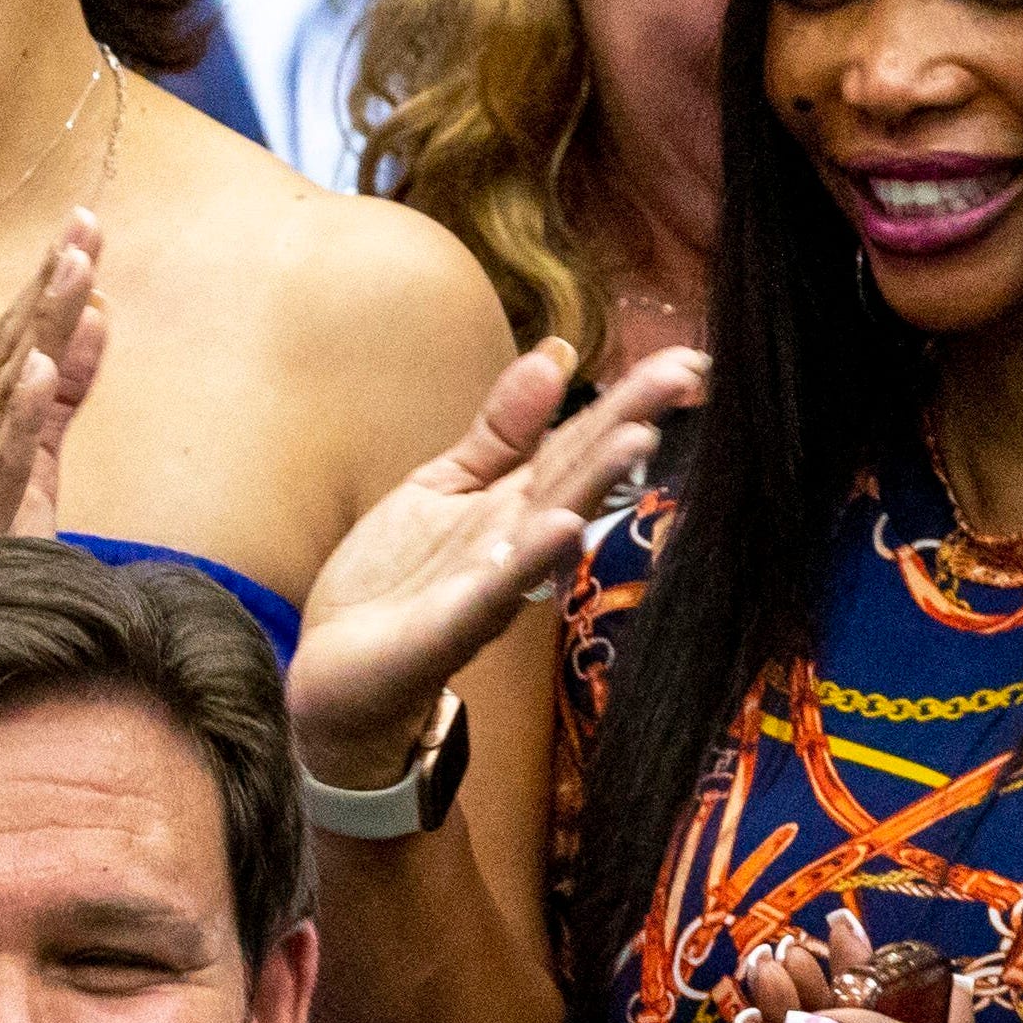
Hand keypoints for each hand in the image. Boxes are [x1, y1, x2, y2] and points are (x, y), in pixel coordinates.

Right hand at [0, 208, 104, 543]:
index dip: (46, 283)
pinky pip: (3, 460)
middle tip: (85, 226)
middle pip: (6, 350)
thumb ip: (60, 393)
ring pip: (7, 391)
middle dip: (49, 286)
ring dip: (41, 327)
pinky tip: (38, 367)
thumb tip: (97, 316)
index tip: (82, 228)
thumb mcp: (32, 461)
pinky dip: (20, 412)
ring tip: (75, 272)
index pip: (7, 340)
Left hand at [285, 339, 701, 787]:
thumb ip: (500, 430)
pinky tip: (564, 527)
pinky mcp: (453, 625)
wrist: (337, 665)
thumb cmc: (396, 578)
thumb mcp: (444, 484)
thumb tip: (553, 357)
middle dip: (629, 425)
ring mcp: (491, 584)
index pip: (578, 440)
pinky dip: (529, 559)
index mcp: (516, 502)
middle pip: (577, 474)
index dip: (628, 399)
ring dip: (594, 485)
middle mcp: (517, 541)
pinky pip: (496, 590)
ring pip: (549, 528)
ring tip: (637, 439)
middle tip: (685, 376)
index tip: (685, 358)